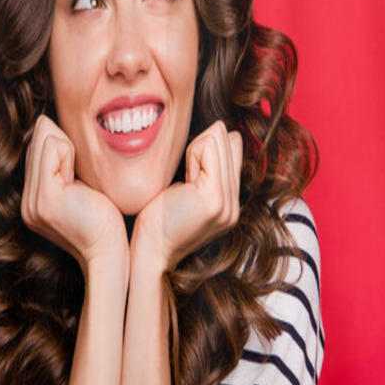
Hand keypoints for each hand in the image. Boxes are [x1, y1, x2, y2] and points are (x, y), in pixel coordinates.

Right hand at [21, 115, 127, 269]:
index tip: (79, 172)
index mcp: (34, 200)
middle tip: (81, 176)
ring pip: (45, 139)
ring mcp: (32, 201)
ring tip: (80, 181)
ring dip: (70, 150)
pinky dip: (70, 153)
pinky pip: (53, 147)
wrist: (110, 251)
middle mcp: (27, 202)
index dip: (63, 147)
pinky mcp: (45, 197)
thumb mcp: (81, 185)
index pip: (38, 148)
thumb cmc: (105, 219)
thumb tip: (51, 124)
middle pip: (38, 139)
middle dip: (65, 145)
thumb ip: (64, 163)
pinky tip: (79, 181)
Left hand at [134, 120, 242, 270]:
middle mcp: (235, 204)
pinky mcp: (214, 198)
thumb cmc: (156, 220)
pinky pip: (207, 148)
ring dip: (194, 152)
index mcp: (231, 203)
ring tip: (182, 184)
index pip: (235, 146)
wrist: (148, 254)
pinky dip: (191, 156)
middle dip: (202, 148)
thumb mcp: (187, 190)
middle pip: (230, 139)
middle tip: (184, 181)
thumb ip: (206, 167)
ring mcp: (228, 203)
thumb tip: (217, 130)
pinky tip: (182, 184)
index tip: (188, 176)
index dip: (207, 149)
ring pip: (219, 139)